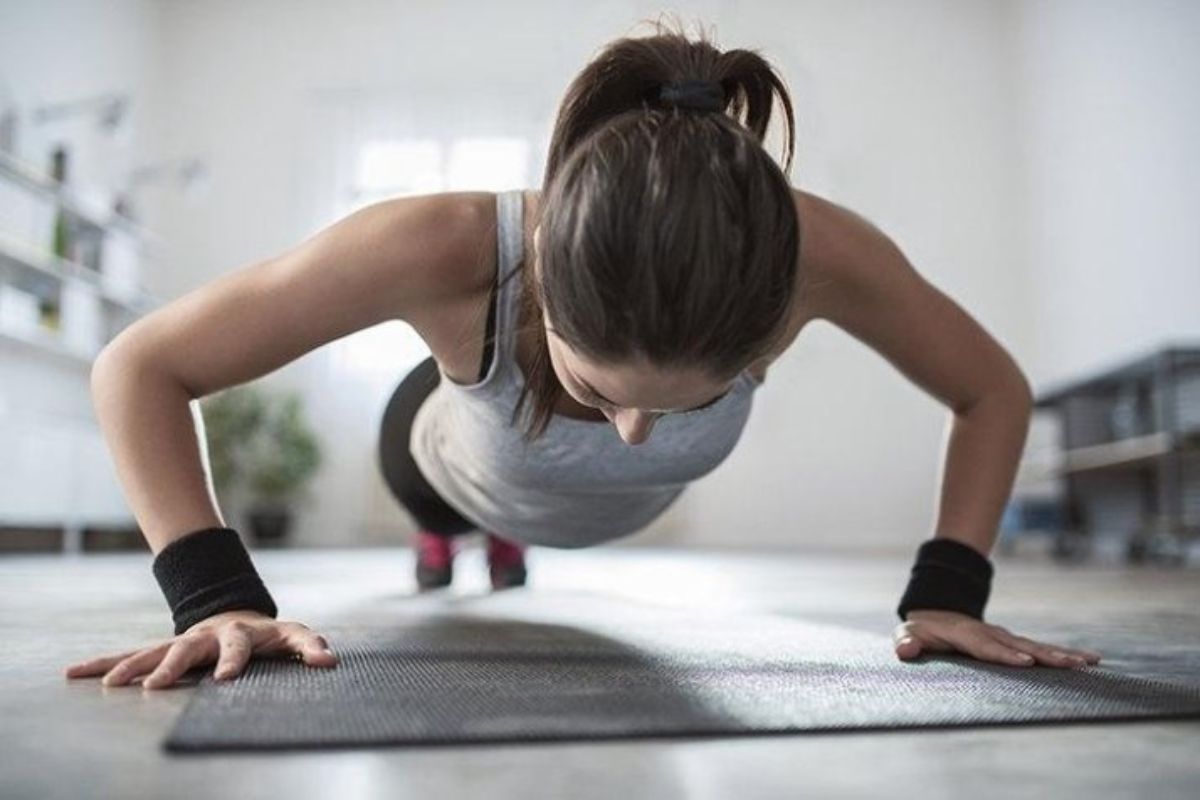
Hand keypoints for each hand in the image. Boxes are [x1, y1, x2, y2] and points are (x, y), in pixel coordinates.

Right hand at [63, 609, 337, 689]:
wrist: (235, 614)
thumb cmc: (268, 635)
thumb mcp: (294, 636)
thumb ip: (310, 646)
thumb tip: (329, 661)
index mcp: (239, 634)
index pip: (239, 645)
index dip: (233, 660)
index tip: (225, 680)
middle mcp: (206, 636)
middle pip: (188, 648)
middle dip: (172, 667)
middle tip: (156, 686)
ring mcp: (181, 641)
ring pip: (153, 652)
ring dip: (132, 667)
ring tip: (112, 685)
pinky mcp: (161, 650)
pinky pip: (130, 656)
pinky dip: (104, 664)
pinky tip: (75, 673)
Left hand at [893, 609, 1101, 668]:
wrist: (936, 613)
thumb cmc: (921, 630)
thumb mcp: (908, 633)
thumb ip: (906, 642)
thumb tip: (904, 650)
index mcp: (966, 634)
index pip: (986, 646)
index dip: (1005, 654)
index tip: (1026, 662)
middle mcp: (991, 634)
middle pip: (1020, 645)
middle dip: (1045, 655)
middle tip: (1070, 664)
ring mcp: (1005, 637)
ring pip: (1036, 646)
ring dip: (1062, 654)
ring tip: (1088, 662)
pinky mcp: (1015, 643)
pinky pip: (1041, 648)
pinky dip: (1064, 654)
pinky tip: (1089, 661)